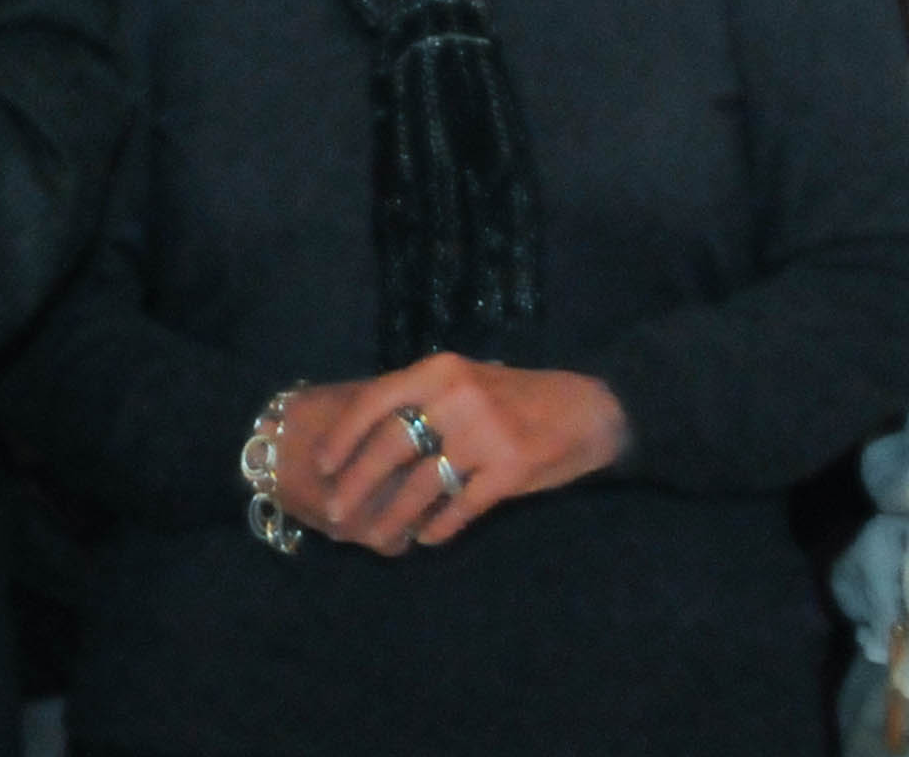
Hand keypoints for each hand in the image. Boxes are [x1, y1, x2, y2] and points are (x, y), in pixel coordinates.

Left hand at [289, 355, 627, 554]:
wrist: (587, 410)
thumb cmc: (514, 398)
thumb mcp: (464, 382)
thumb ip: (421, 401)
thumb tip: (363, 439)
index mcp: (439, 371)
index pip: (375, 400)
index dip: (343, 436)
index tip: (321, 465)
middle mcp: (457, 397)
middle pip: (390, 445)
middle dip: (356, 483)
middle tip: (335, 513)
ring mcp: (485, 434)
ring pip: (422, 484)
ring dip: (394, 517)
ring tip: (377, 538)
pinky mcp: (510, 470)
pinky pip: (460, 506)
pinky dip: (438, 526)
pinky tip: (426, 538)